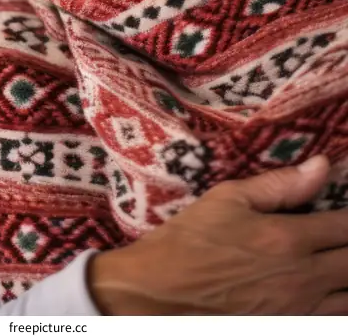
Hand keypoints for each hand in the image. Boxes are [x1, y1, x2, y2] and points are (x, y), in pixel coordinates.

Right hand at [88, 156, 347, 314]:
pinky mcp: (287, 329)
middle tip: (341, 234)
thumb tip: (322, 165)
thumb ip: (279, 184)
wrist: (157, 296)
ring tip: (338, 260)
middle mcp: (302, 279)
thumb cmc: (188, 242)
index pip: (345, 226)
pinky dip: (337, 306)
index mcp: (288, 239)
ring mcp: (297, 312)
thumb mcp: (227, 200)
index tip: (346, 204)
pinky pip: (330, 322)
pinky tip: (330, 291)